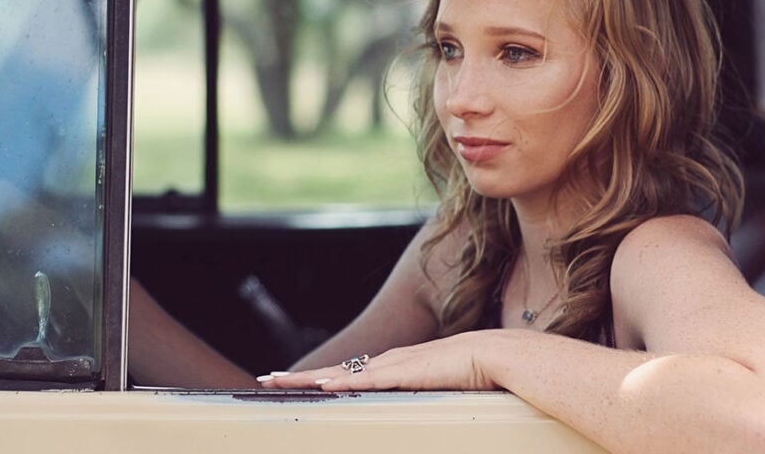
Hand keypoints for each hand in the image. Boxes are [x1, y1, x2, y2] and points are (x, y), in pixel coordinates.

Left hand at [258, 330, 499, 391]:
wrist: (496, 355)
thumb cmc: (475, 372)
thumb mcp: (439, 389)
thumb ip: (421, 396)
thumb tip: (413, 409)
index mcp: (396, 366)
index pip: (349, 373)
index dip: (321, 378)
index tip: (297, 382)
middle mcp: (388, 362)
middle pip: (335, 371)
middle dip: (301, 377)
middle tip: (268, 380)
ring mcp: (395, 366)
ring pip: (341, 373)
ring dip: (309, 379)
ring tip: (279, 382)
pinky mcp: (406, 373)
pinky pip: (366, 381)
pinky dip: (342, 384)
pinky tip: (323, 388)